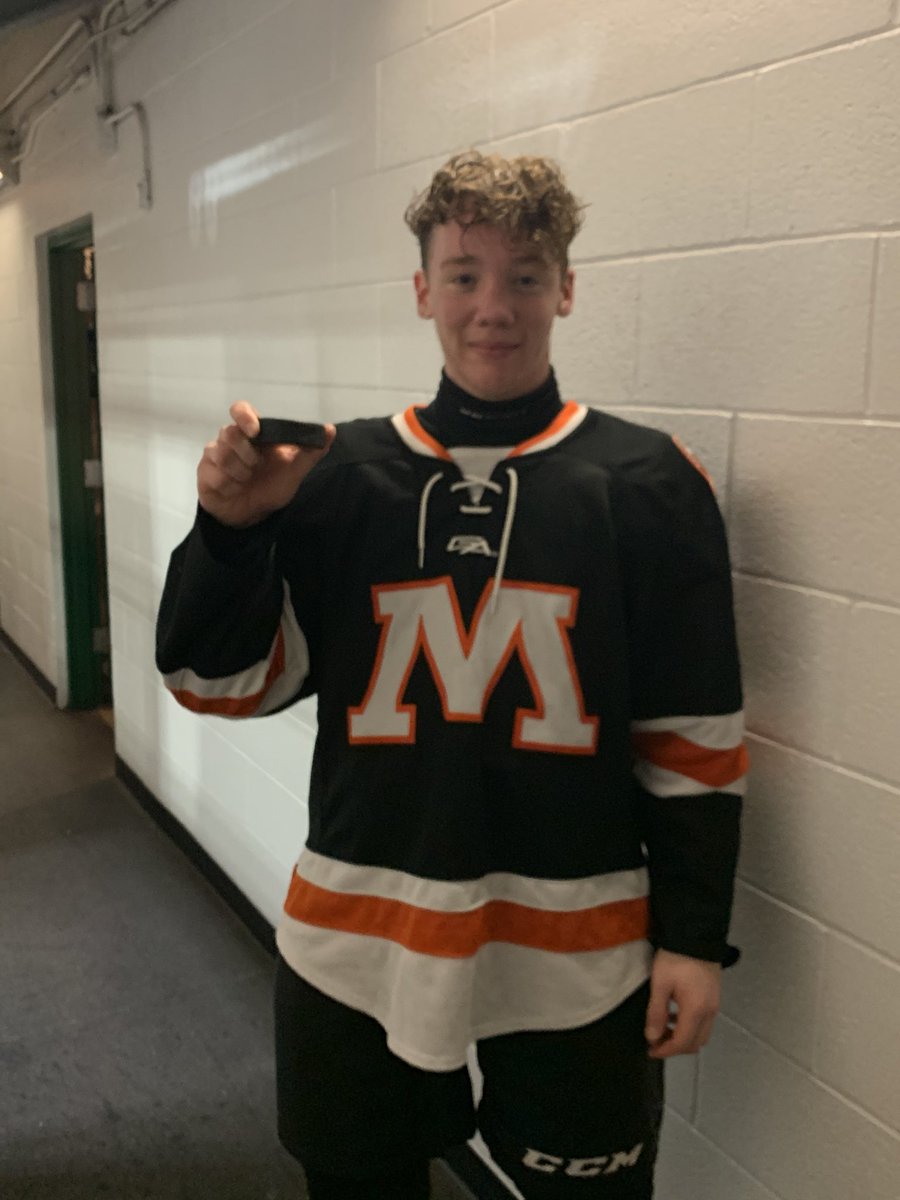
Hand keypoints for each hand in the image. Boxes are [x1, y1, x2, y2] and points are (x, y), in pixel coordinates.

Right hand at [197, 402, 334, 528]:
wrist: (253, 515)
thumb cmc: (272, 486)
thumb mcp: (295, 471)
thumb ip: (311, 451)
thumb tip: (330, 429)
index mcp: (253, 433)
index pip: (241, 410)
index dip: (244, 416)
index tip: (255, 431)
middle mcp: (231, 439)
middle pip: (230, 433)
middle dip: (247, 454)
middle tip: (255, 468)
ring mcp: (215, 454)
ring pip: (222, 454)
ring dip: (239, 473)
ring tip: (246, 481)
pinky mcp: (205, 472)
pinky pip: (214, 474)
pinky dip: (228, 485)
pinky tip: (233, 489)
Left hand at [644, 948, 720, 1058]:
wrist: (697, 935)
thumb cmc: (675, 959)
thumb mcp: (660, 984)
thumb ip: (656, 1012)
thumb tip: (652, 1037)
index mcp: (696, 1011)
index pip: (682, 1042)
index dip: (665, 1050)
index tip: (650, 1050)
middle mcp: (710, 1012)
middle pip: (695, 1043)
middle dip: (675, 1048)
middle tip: (656, 1042)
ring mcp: (715, 1006)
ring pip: (702, 1035)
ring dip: (683, 1038)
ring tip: (663, 1029)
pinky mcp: (715, 998)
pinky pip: (705, 1023)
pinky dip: (690, 1027)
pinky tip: (676, 1015)